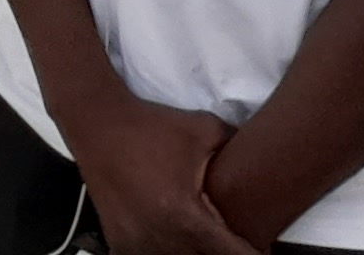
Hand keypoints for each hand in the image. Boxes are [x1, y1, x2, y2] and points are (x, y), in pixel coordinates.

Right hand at [65, 93, 252, 254]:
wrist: (97, 122)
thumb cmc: (151, 126)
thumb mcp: (205, 128)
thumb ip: (239, 147)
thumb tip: (266, 159)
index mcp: (185, 217)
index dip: (252, 253)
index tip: (258, 246)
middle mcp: (161, 238)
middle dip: (221, 253)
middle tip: (228, 239)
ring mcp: (137, 245)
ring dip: (194, 254)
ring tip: (202, 239)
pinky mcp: (119, 244)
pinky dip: (166, 251)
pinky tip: (173, 240)